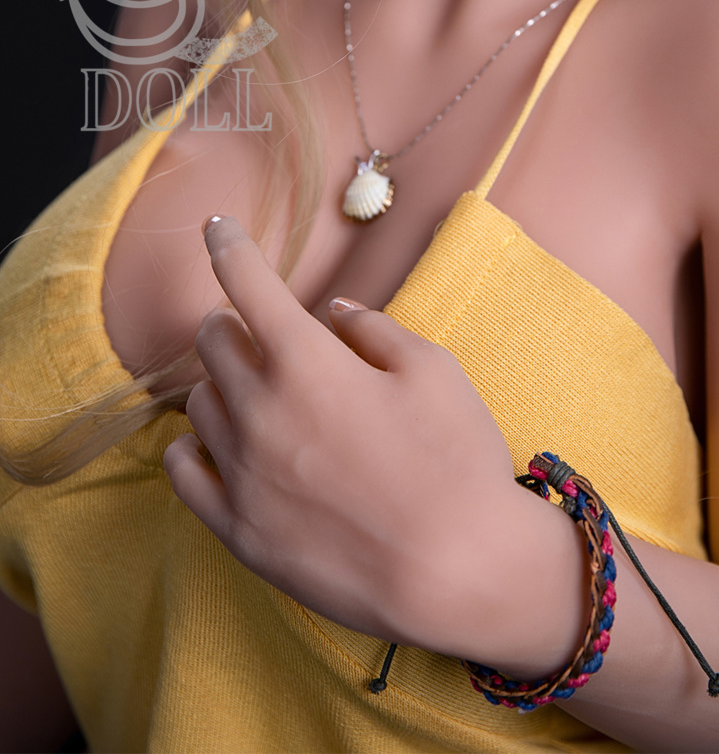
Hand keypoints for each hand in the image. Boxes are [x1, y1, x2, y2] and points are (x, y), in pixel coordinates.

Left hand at [162, 216, 580, 664]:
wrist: (456, 570)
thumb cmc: (454, 460)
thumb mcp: (433, 370)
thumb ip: (374, 330)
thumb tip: (336, 313)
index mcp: (306, 361)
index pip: (247, 285)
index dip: (229, 246)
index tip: (218, 226)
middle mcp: (259, 411)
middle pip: (212, 342)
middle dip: (232, 320)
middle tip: (262, 329)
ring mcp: (242, 474)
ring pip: (198, 403)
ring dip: (222, 383)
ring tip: (259, 391)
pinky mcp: (238, 530)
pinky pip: (183, 471)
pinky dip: (193, 445)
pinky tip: (216, 443)